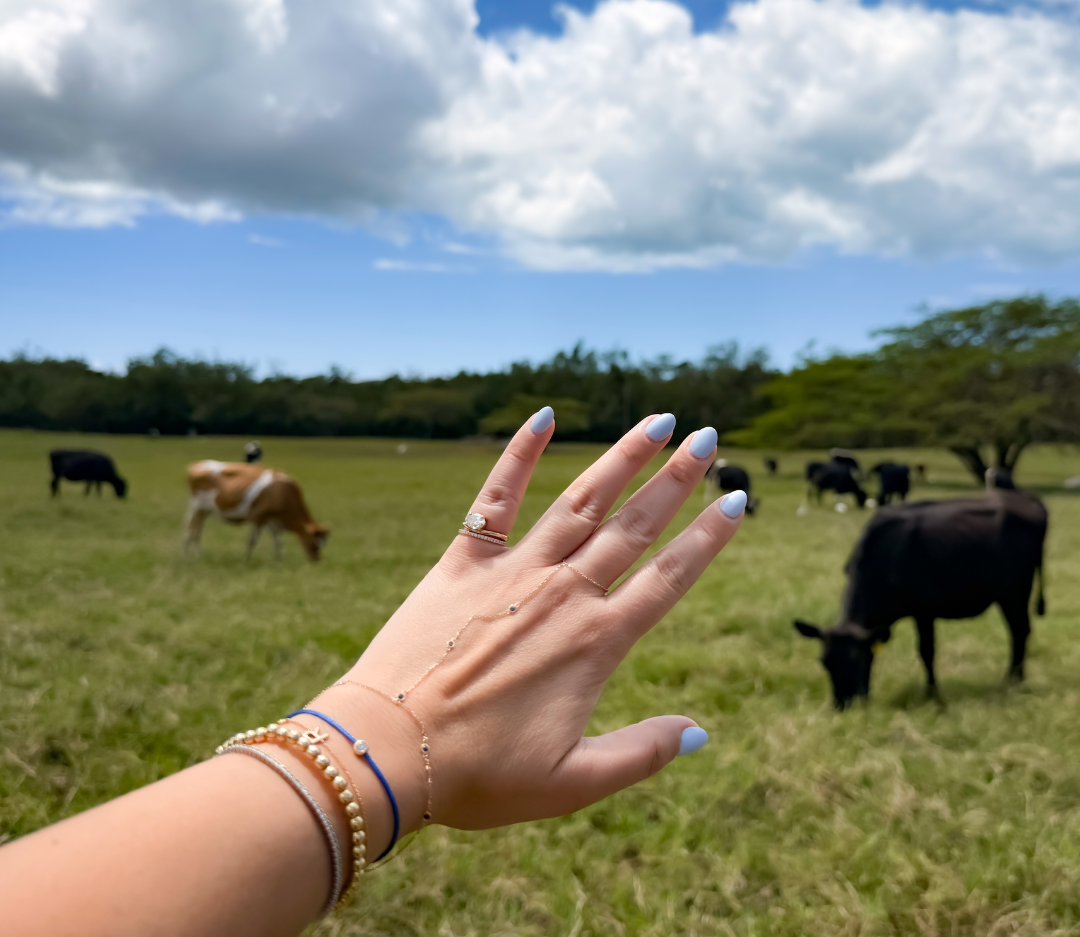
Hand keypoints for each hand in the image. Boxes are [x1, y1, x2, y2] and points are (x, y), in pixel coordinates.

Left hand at [310, 411, 745, 850]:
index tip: (737, 501)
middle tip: (709, 437)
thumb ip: (640, 753)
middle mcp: (563, 593)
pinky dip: (519, 454)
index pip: (669, 578)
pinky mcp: (463, 563)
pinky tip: (543, 417)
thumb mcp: (573, 783)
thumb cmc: (481, 775)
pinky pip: (496, 498)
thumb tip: (699, 732)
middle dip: (676, 479)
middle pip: (633, 526)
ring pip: (580, 501)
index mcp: (596, 642)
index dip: (709, 538)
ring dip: (621, 458)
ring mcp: (513, 572)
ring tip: (656, 422)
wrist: (391, 751)